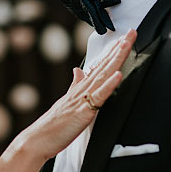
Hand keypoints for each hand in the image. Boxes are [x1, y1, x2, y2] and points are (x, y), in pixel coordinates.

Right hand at [17, 30, 135, 159]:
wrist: (37, 139)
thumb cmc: (53, 124)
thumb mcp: (67, 100)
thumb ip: (75, 84)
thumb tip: (78, 70)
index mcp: (81, 87)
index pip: (100, 64)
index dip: (113, 51)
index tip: (124, 38)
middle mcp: (82, 89)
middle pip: (105, 65)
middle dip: (119, 48)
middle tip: (132, 32)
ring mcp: (83, 99)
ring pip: (103, 75)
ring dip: (116, 59)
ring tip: (126, 44)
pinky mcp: (84, 111)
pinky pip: (99, 97)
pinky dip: (109, 85)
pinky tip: (119, 75)